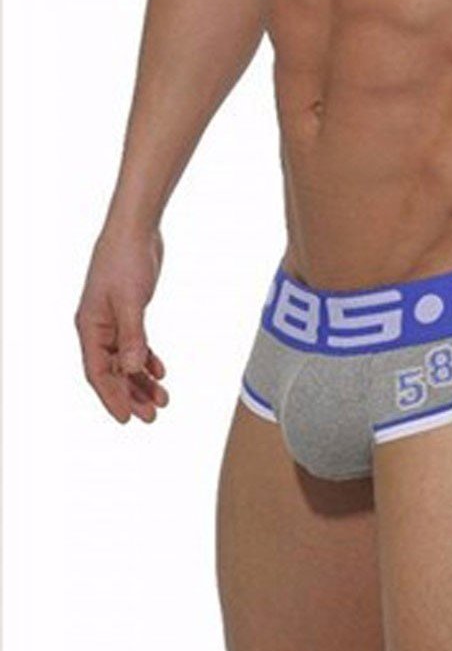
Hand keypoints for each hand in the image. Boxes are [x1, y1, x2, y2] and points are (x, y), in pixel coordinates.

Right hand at [75, 224, 168, 423]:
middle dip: (131, 395)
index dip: (112, 397)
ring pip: (126, 360)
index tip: (127, 419)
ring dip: (142, 381)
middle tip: (152, 416)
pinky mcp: (129, 312)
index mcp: (90, 327)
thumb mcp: (131, 301)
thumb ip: (133, 335)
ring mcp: (113, 320)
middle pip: (113, 371)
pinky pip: (135, 344)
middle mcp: (98, 327)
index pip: (99, 372)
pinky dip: (147, 359)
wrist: (134, 231)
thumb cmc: (126, 261)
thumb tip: (134, 369)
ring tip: (162, 400)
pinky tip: (160, 373)